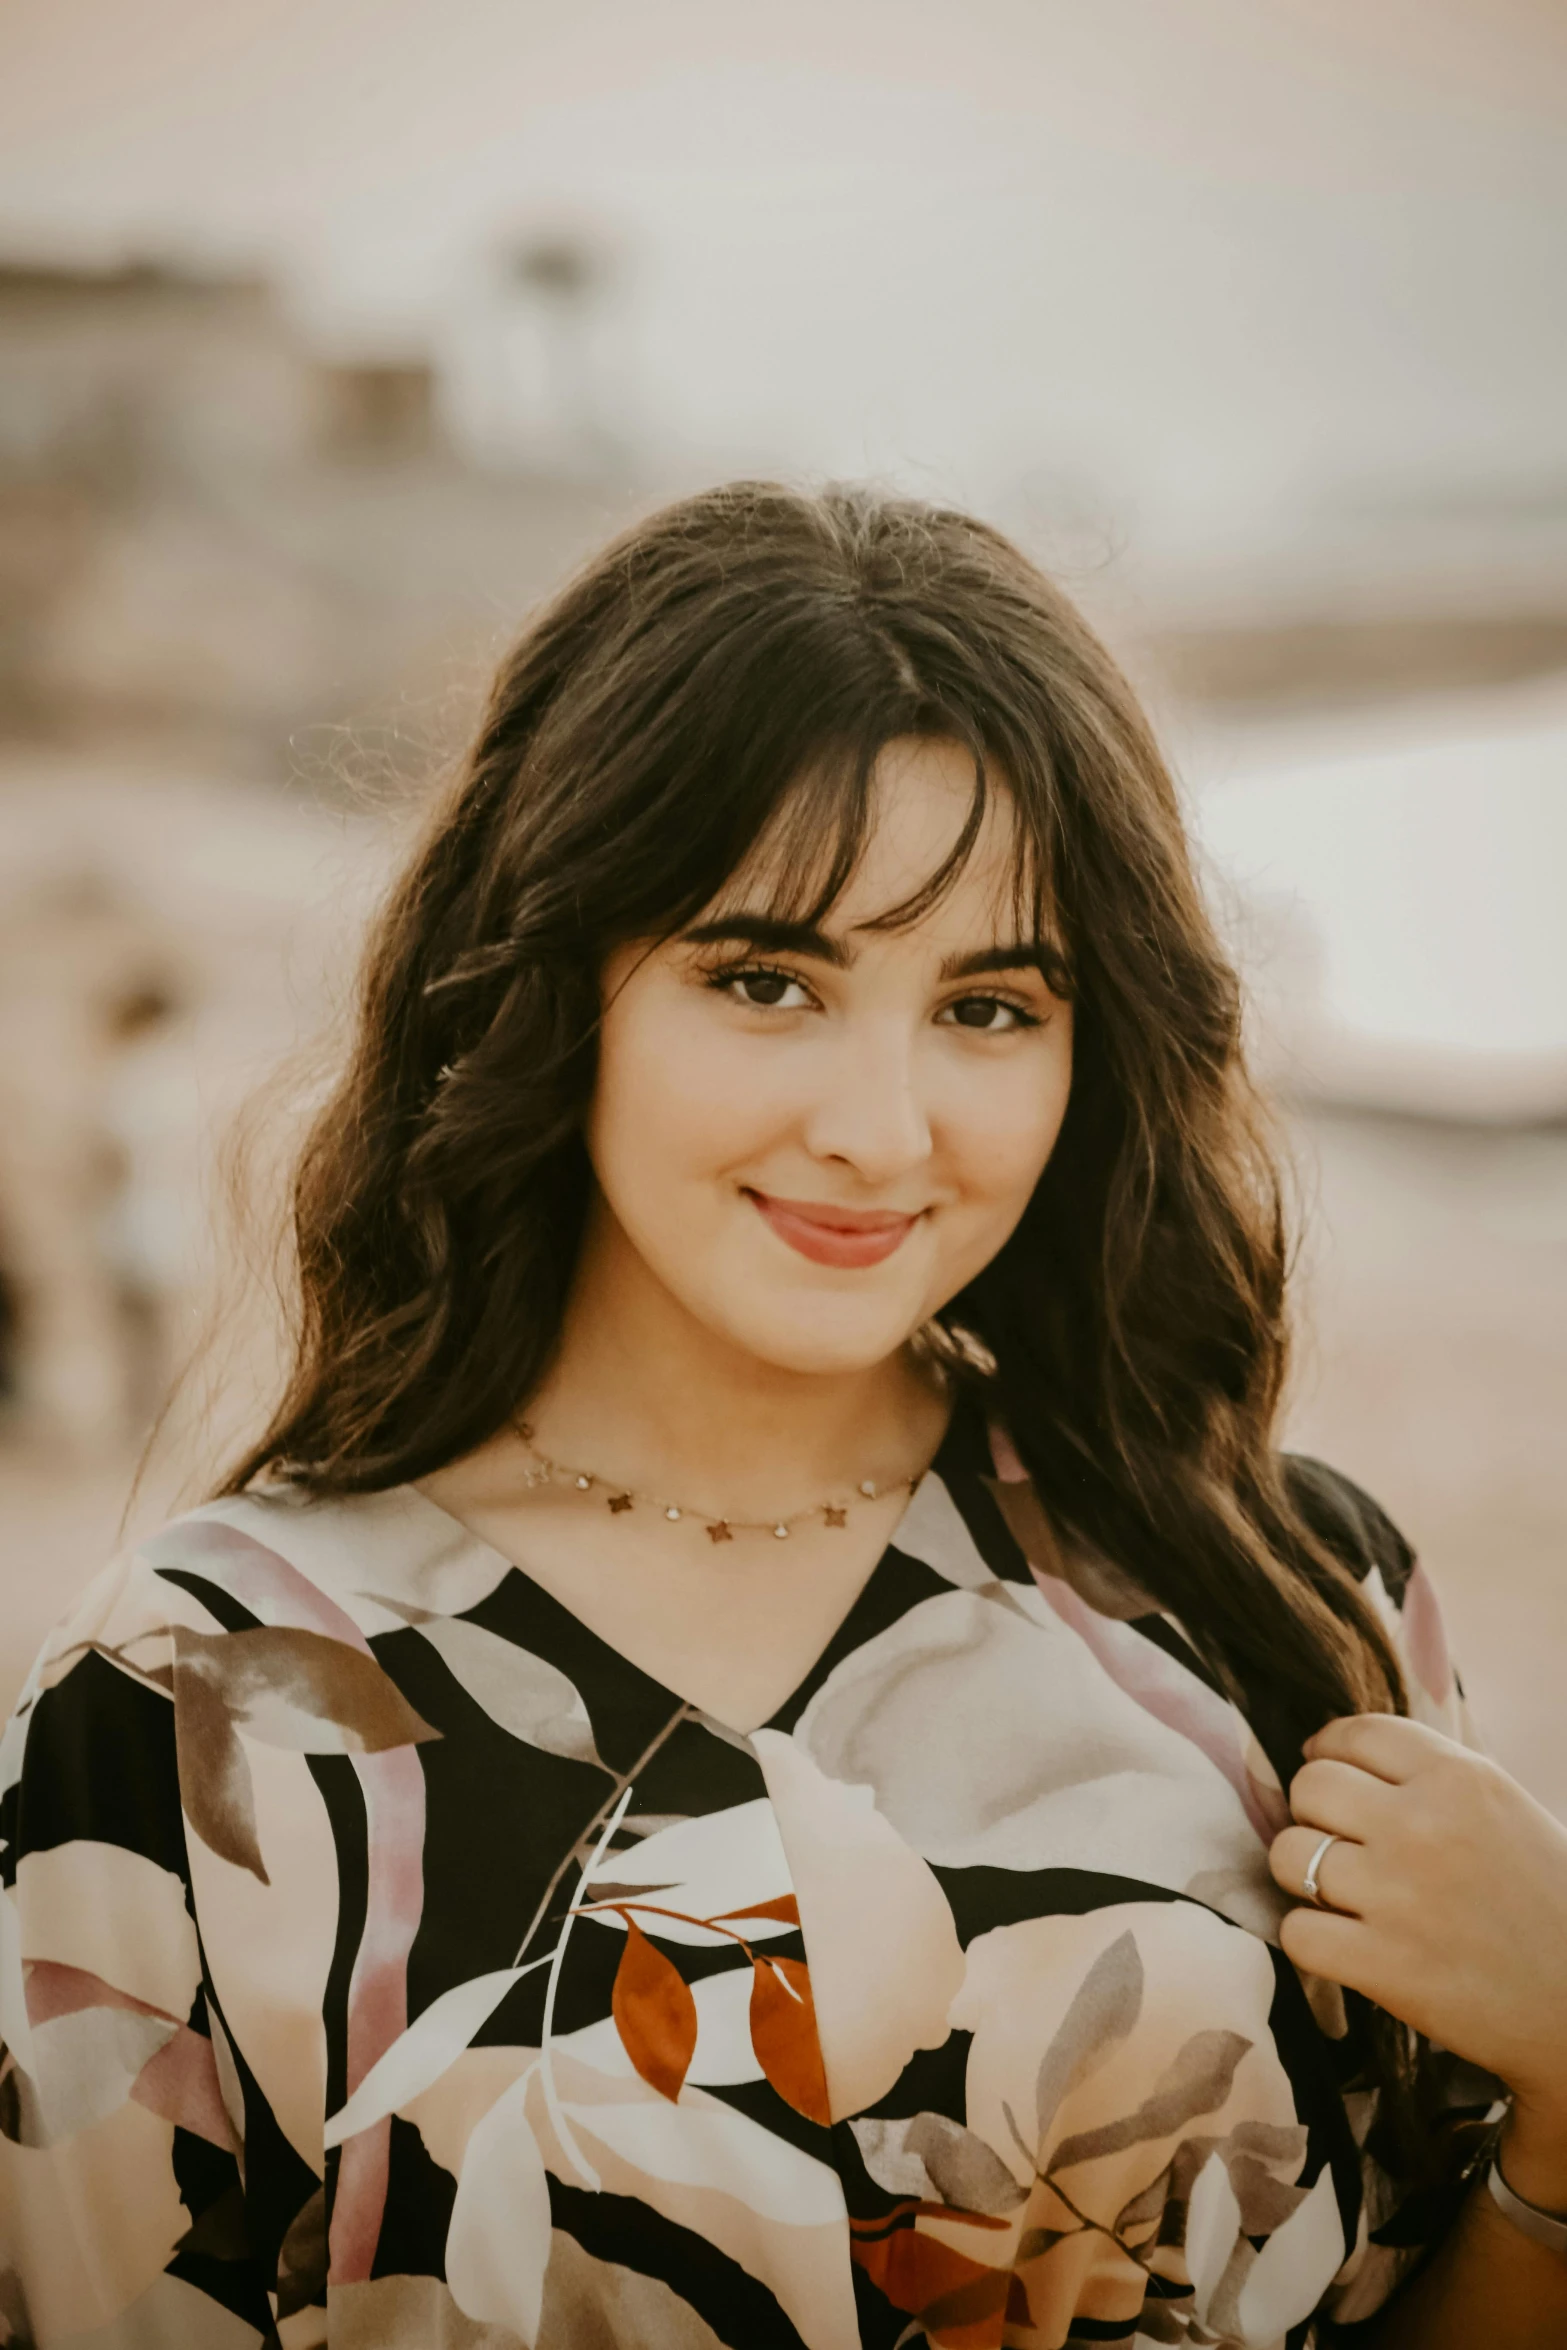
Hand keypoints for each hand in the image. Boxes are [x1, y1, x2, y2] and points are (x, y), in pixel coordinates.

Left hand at [1270, 1716, 1566, 2146]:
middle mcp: (1422, 1824)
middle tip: (1339, 1841)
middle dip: (1315, 1813)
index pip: (1356, 1733)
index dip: (1331, 1751)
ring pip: (1289, 1854)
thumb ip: (1432, 1778)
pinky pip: (1295, 1931)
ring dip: (1305, 1874)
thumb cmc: (1549, 1904)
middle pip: (1310, 1786)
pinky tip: (1342, 1942)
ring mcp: (1397, 1894)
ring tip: (1338, 1893)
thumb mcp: (1505, 1810)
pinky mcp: (1381, 1964)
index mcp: (1459, 1778)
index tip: (1329, 1769)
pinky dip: (1311, 1939)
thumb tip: (1343, 1752)